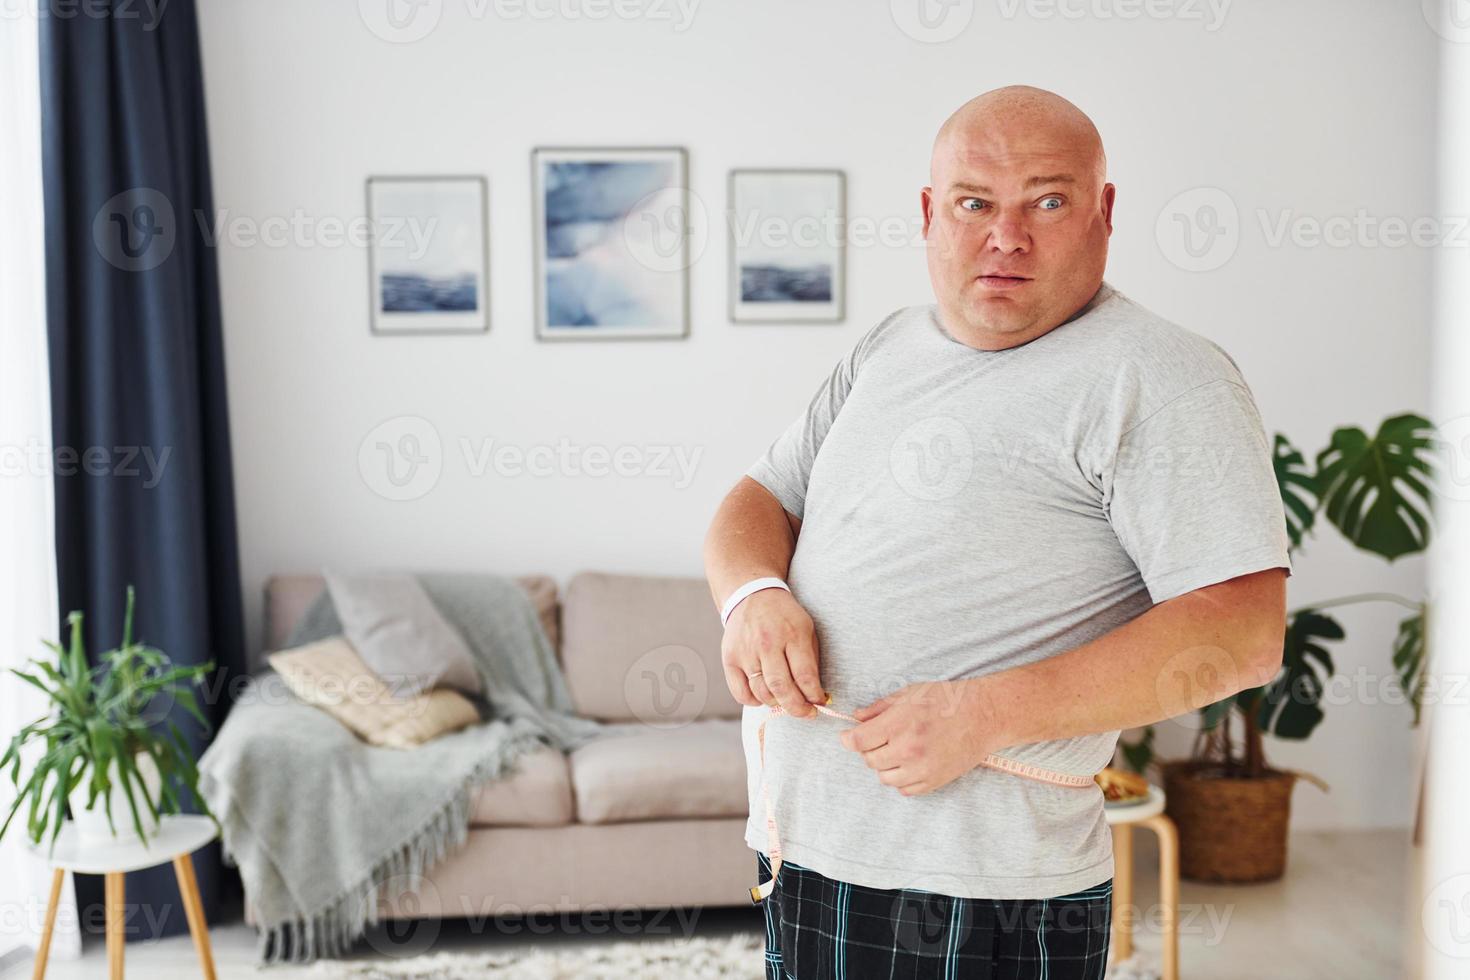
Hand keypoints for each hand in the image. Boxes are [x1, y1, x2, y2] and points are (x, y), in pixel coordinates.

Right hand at [720, 587, 826, 717]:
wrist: (752, 595)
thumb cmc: (785, 617)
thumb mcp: (807, 629)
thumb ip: (811, 661)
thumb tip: (816, 695)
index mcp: (792, 634)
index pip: (805, 676)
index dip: (814, 696)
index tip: (820, 704)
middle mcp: (767, 643)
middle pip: (781, 688)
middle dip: (797, 708)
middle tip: (806, 713)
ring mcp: (746, 652)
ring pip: (762, 693)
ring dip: (777, 704)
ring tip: (786, 701)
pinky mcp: (730, 659)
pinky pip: (741, 693)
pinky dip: (754, 701)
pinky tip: (764, 696)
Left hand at [839, 679, 1003, 795]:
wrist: (983, 716)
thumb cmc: (947, 700)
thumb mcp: (909, 693)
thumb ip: (880, 708)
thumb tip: (857, 718)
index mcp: (900, 724)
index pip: (858, 741)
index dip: (848, 739)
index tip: (847, 737)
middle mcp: (908, 749)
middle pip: (869, 760)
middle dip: (869, 749)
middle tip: (880, 738)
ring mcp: (921, 769)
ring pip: (885, 778)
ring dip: (885, 765)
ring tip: (897, 750)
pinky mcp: (934, 781)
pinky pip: (905, 789)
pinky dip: (902, 778)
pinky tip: (909, 763)